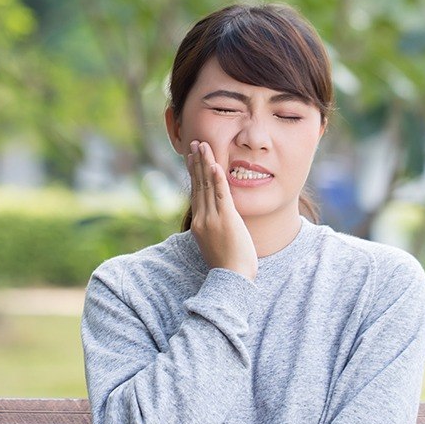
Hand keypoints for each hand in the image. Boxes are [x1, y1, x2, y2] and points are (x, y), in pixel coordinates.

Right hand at [187, 141, 257, 280]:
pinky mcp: (226, 220)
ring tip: (203, 146)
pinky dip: (218, 179)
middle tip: (195, 143)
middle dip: (197, 162)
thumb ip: (213, 229)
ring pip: (207, 186)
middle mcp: (202, 219)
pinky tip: (216, 165)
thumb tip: (217, 222)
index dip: (194, 173)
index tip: (192, 158)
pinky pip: (221, 195)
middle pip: (198, 185)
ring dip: (206, 163)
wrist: (231, 279)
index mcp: (199, 224)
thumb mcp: (215, 244)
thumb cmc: (228, 266)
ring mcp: (213, 219)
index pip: (196, 193)